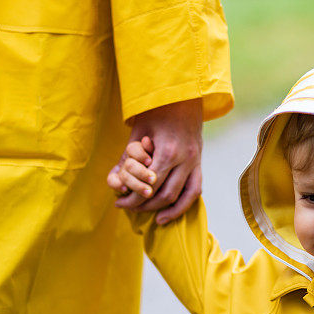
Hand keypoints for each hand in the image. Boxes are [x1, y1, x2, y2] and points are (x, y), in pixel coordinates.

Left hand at [108, 99, 202, 224]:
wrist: (183, 96)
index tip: (119, 202)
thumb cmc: (157, 111)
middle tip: (128, 207)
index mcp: (168, 151)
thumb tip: (114, 181)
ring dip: (165, 210)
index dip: (133, 198)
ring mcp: (195, 162)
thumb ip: (127, 157)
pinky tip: (170, 214)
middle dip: (144, 206)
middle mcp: (185, 159)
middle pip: (164, 195)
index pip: (149, 185)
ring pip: (182, 196)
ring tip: (150, 217)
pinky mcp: (199, 162)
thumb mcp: (138, 131)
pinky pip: (195, 190)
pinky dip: (183, 205)